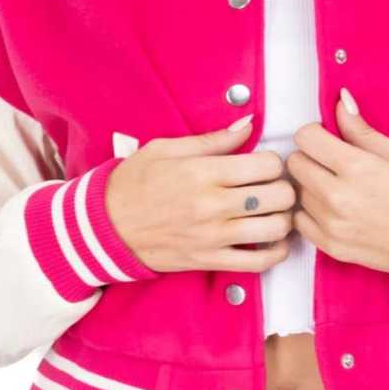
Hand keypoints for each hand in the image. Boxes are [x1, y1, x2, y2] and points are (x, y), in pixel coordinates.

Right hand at [105, 116, 295, 273]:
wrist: (104, 227)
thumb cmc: (134, 183)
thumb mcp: (167, 149)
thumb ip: (213, 140)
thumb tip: (248, 126)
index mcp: (203, 172)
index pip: (267, 165)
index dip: (274, 162)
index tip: (265, 165)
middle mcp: (212, 205)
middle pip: (279, 196)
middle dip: (284, 188)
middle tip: (275, 187)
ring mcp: (213, 237)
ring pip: (275, 229)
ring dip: (283, 218)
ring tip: (276, 212)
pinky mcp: (210, 261)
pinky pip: (258, 263)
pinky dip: (275, 252)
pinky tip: (274, 241)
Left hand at [287, 89, 388, 289]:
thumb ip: (363, 131)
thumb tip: (341, 103)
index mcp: (357, 168)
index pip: (305, 138)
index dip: (316, 134)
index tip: (328, 139)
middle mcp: (338, 198)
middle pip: (295, 164)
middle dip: (311, 158)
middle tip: (333, 163)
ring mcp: (333, 226)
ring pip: (298, 193)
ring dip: (312, 187)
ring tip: (341, 189)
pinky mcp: (333, 249)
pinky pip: (301, 223)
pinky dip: (312, 214)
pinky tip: (335, 211)